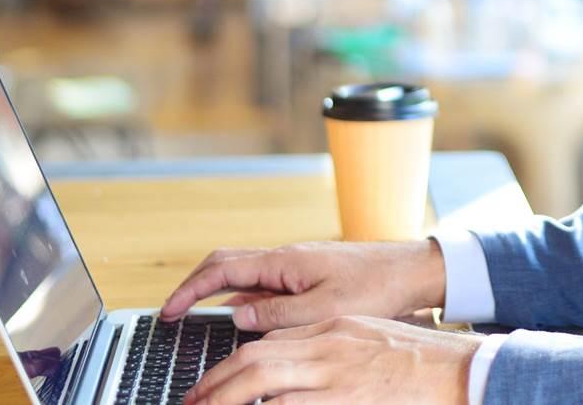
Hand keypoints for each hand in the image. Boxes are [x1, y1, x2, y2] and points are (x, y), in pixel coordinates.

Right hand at [160, 240, 446, 330]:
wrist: (413, 272)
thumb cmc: (377, 288)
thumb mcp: (324, 310)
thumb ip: (277, 315)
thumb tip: (236, 317)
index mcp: (285, 261)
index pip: (222, 269)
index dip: (190, 290)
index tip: (168, 313)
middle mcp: (286, 258)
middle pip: (226, 265)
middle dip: (195, 288)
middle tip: (173, 315)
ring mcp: (296, 266)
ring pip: (245, 276)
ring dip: (218, 295)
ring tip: (198, 323)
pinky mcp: (308, 276)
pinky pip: (265, 285)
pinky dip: (245, 301)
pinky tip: (243, 323)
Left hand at [182, 316, 480, 404]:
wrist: (464, 372)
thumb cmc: (425, 364)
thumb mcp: (374, 343)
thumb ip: (337, 349)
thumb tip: (299, 372)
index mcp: (337, 327)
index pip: (273, 340)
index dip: (236, 364)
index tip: (217, 384)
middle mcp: (331, 344)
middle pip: (255, 356)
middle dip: (216, 382)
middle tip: (192, 402)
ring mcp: (336, 373)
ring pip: (261, 380)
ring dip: (224, 399)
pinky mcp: (343, 398)